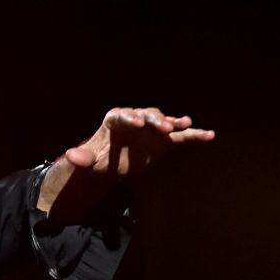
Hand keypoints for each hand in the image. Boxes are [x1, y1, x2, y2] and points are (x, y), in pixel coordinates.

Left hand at [64, 107, 215, 176]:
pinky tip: (209, 135)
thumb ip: (81, 158)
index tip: (136, 122)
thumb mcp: (88, 161)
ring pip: (164, 122)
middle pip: (147, 115)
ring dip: (174, 123)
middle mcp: (137, 119)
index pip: (122, 115)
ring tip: (184, 124)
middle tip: (164, 127)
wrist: (111, 164)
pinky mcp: (165, 141)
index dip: (129, 117)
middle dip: (155, 119)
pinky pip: (181, 137)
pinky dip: (194, 135)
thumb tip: (70, 156)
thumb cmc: (98, 159)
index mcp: (115, 120)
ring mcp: (152, 129)